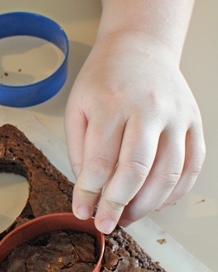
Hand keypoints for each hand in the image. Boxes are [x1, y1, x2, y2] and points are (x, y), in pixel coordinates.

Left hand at [65, 31, 204, 233]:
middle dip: (118, 204)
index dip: (89, 194)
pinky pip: (192, 166)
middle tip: (106, 224)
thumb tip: (89, 192)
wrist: (140, 47)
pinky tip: (158, 202)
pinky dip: (177, 191)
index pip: (99, 161)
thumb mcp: (78, 107)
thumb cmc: (104, 79)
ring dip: (147, 204)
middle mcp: (147, 109)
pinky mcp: (194, 122)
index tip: (82, 212)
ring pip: (167, 173)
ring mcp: (176, 116)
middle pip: (135, 169)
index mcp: (111, 103)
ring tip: (128, 217)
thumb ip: (80, 150)